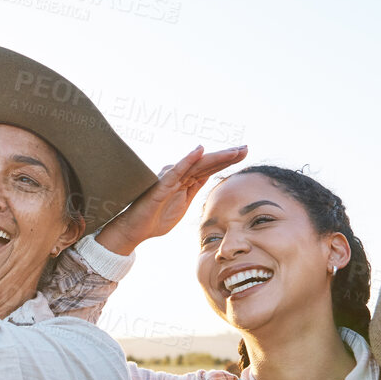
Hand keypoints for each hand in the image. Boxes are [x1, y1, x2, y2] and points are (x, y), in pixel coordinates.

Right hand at [97, 144, 248, 254]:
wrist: (135, 231)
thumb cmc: (155, 220)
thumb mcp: (182, 206)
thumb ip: (193, 190)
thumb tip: (207, 177)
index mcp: (185, 183)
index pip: (209, 168)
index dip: (226, 161)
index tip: (244, 153)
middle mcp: (179, 177)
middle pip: (206, 163)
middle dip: (227, 156)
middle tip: (246, 148)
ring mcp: (170, 180)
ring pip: (196, 165)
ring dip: (214, 157)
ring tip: (232, 151)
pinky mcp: (160, 186)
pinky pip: (176, 171)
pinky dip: (187, 160)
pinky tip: (198, 151)